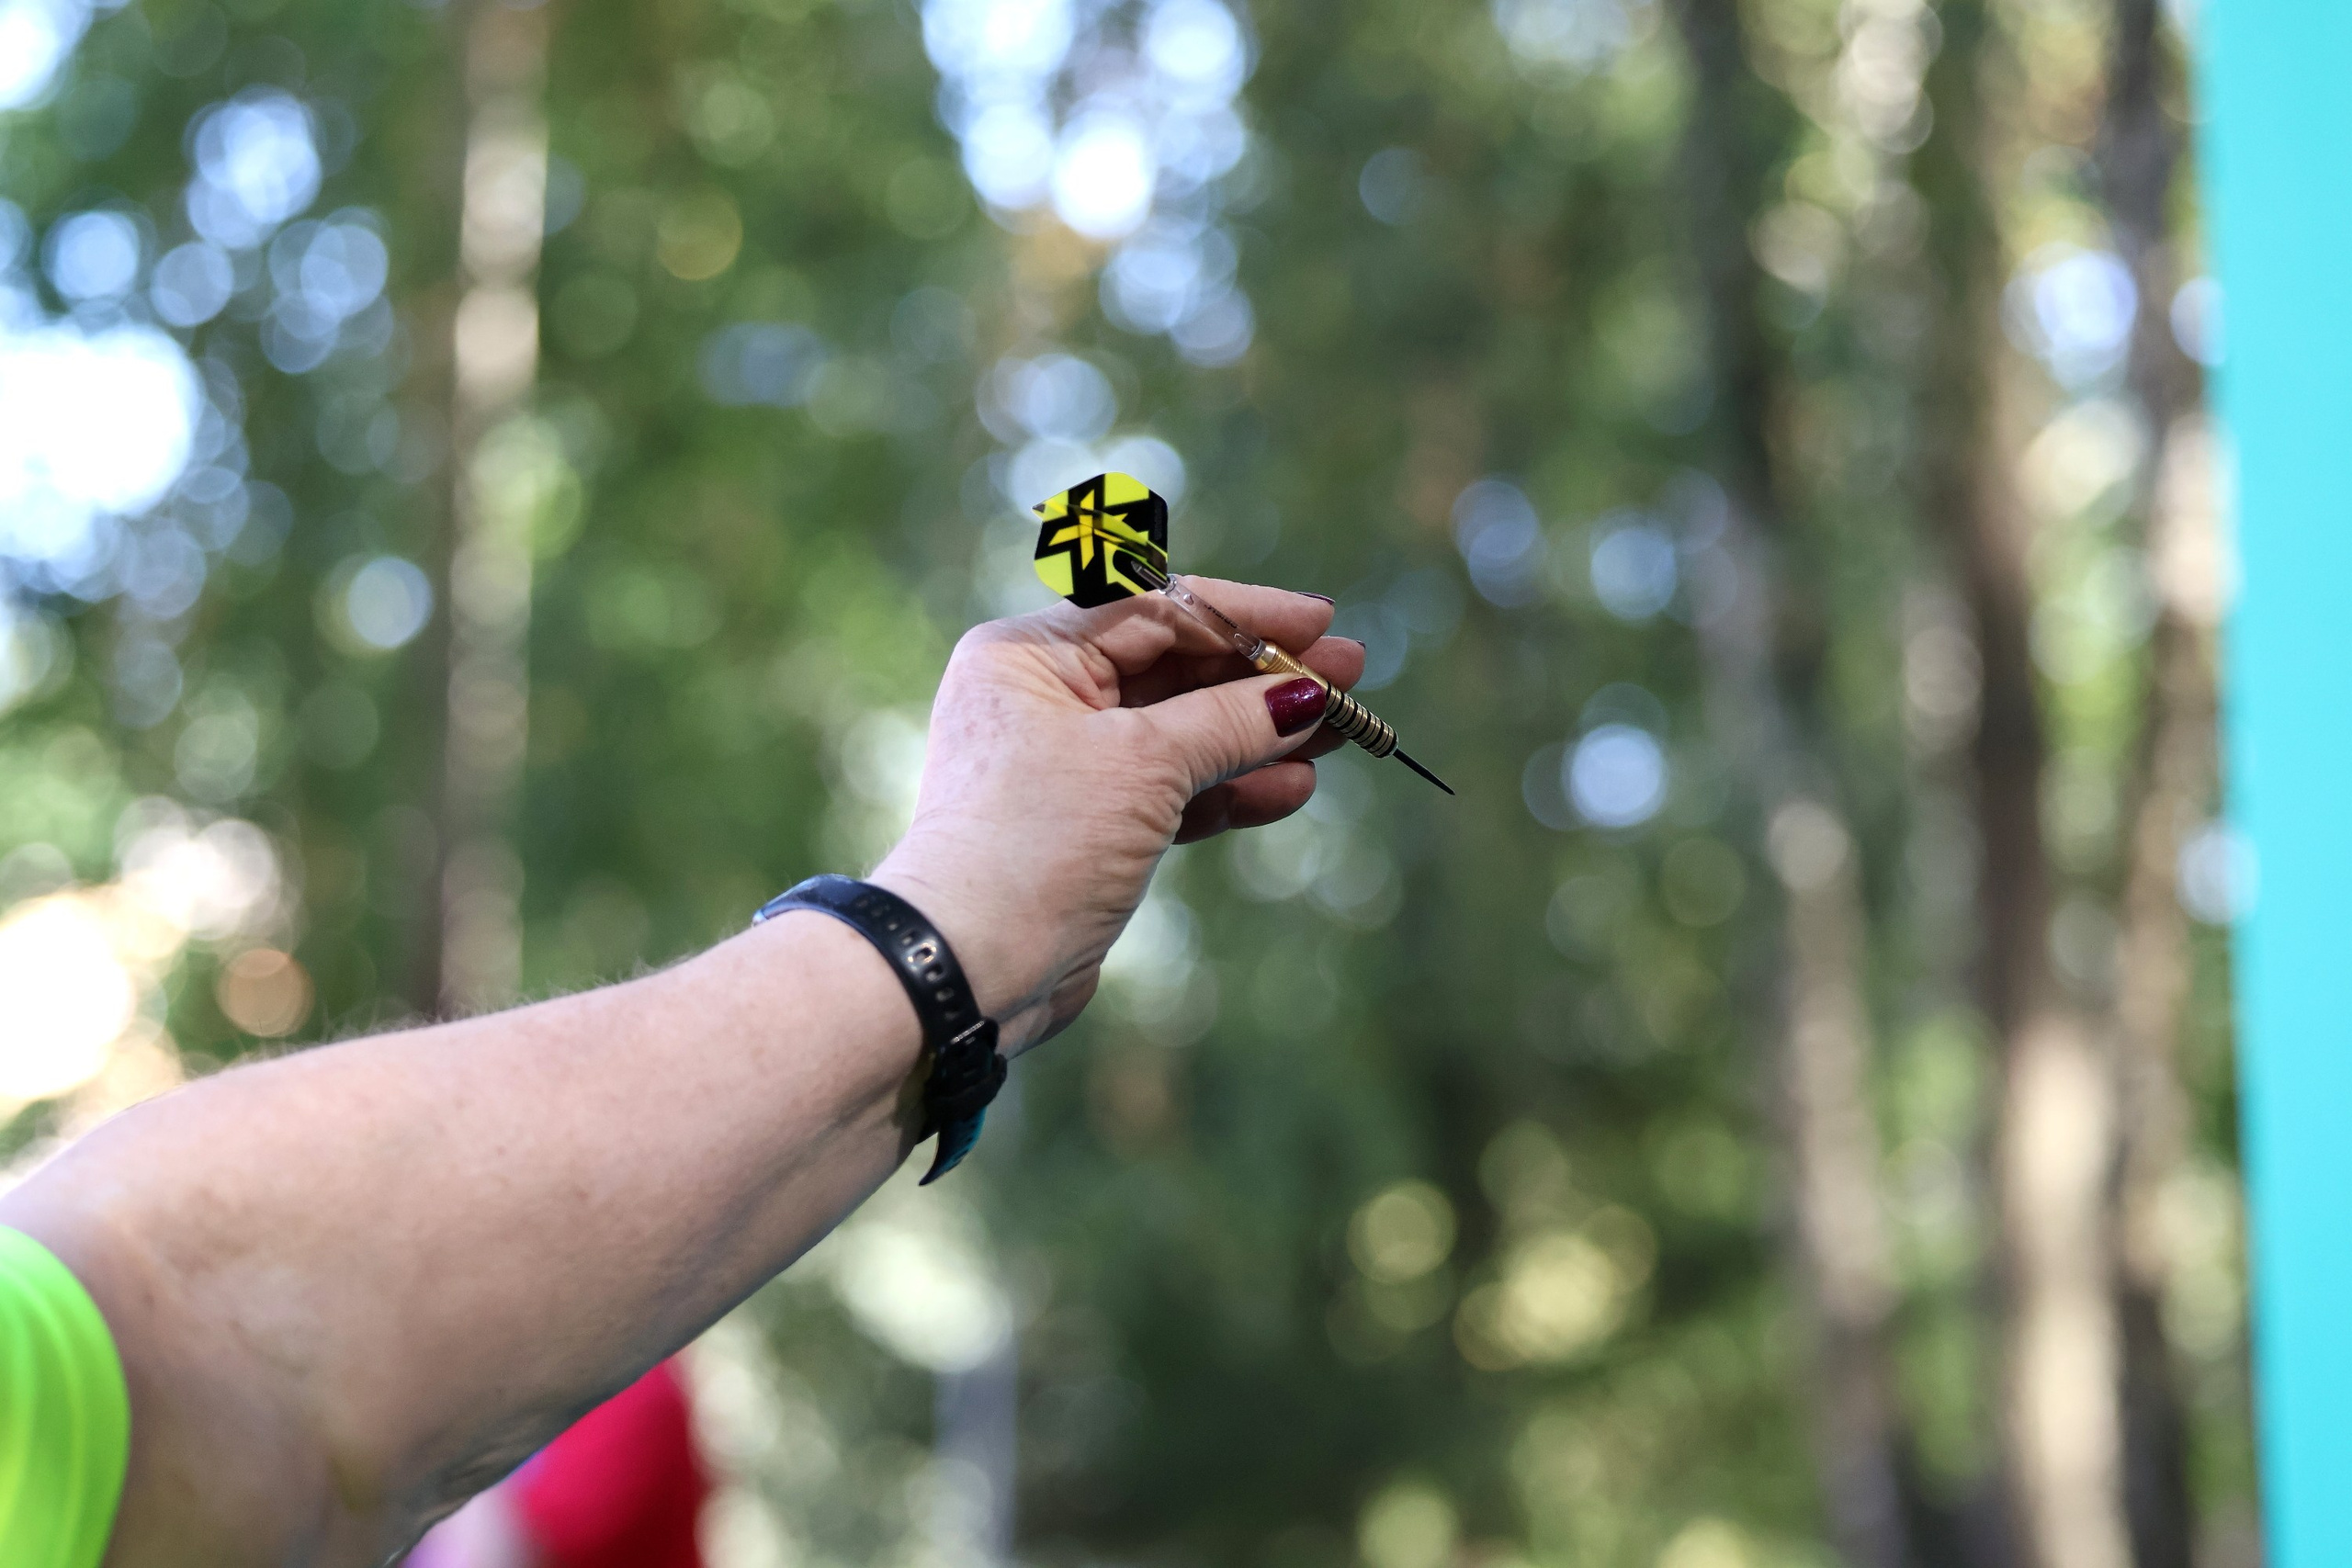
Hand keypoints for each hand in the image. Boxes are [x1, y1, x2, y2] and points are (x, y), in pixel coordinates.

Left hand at [869, 581, 1363, 1049]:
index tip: (1319, 622)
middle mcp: (1042, 700)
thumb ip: (1230, 722)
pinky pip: (1175, 790)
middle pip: (1176, 669)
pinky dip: (1231, 787)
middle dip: (1264, 676)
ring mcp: (1067, 766)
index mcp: (1029, 655)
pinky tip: (1293, 785)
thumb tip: (1307, 692)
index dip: (1245, 615)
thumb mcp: (1142, 766)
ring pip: (1184, 733)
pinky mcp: (1091, 828)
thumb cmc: (1034, 846)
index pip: (1155, 610)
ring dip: (1261, 733)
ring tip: (1342, 729)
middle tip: (1350, 673)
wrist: (968, 970)